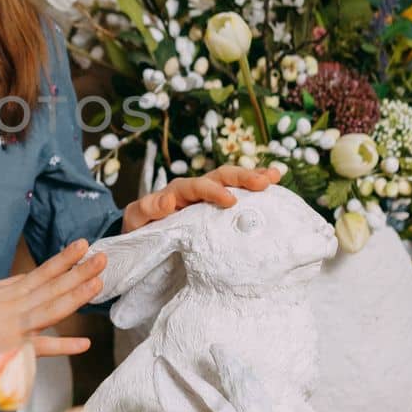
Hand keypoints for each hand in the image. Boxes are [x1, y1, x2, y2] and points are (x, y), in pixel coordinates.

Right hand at [0, 238, 107, 368]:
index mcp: (11, 291)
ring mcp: (17, 325)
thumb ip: (11, 286)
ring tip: (99, 284)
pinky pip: (42, 347)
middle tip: (104, 257)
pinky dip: (64, 345)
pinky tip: (84, 343)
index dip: (64, 259)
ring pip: (52, 308)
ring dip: (77, 296)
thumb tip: (30, 277)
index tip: (83, 245)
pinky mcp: (13, 348)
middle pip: (54, 285)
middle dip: (80, 271)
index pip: (43, 271)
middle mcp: (17, 304)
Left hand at [122, 163, 281, 232]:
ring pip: (232, 181)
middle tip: (263, 182)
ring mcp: (209, 196)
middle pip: (220, 176)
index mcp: (178, 191)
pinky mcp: (218, 207)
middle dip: (241, 177)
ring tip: (274, 176)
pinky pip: (239, 193)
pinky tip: (275, 185)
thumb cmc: (140, 227)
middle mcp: (195, 189)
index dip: (213, 191)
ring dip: (253, 177)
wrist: (143, 235)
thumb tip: (167, 200)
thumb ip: (147, 209)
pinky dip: (255, 188)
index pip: (197, 186)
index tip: (230, 200)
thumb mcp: (137, 219)